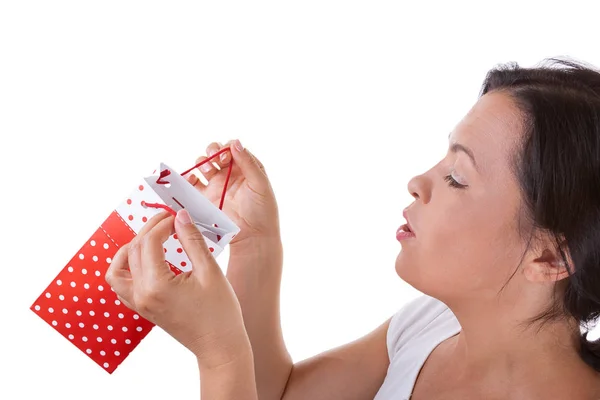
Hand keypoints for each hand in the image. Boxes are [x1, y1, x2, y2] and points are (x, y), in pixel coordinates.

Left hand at [105, 210, 250, 368]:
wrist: (219, 345)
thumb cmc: (220, 312)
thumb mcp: (210, 271)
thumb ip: (192, 241)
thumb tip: (181, 216)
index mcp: (157, 285)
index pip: (149, 242)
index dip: (163, 224)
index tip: (178, 217)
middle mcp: (141, 295)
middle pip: (134, 250)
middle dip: (150, 229)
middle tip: (170, 219)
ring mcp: (138, 303)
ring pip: (118, 268)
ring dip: (132, 247)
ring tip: (152, 237)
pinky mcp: (142, 308)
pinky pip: (121, 285)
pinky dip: (127, 267)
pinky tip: (145, 259)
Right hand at [185, 140, 280, 253]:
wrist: (252, 236)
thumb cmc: (262, 211)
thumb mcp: (260, 184)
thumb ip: (248, 162)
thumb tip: (236, 143)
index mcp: (245, 167)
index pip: (232, 149)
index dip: (227, 148)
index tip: (226, 158)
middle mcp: (230, 173)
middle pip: (215, 153)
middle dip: (212, 151)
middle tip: (214, 160)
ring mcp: (216, 185)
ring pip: (203, 165)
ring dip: (202, 162)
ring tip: (207, 170)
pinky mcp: (205, 198)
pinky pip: (193, 183)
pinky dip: (188, 177)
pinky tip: (192, 178)